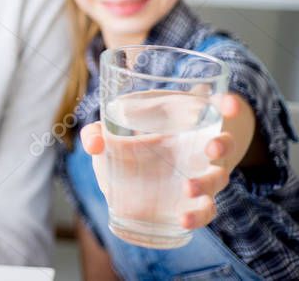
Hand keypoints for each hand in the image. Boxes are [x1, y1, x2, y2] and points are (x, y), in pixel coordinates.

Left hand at [81, 95, 240, 229]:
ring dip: (207, 183)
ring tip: (188, 189)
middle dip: (223, 145)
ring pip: (218, 179)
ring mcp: (202, 175)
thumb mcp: (114, 131)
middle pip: (224, 144)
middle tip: (210, 148)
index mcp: (189, 122)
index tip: (230, 103)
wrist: (142, 175)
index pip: (218, 108)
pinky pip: (206, 210)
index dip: (229, 104)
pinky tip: (183, 220)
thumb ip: (98, 133)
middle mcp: (202, 148)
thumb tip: (93, 144)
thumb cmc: (131, 143)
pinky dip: (199, 216)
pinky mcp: (195, 201)